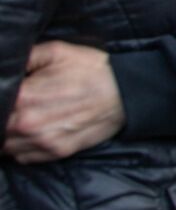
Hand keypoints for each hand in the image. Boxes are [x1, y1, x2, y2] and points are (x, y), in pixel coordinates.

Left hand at [5, 42, 124, 162]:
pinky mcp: (57, 152)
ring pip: (6, 146)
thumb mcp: (58, 51)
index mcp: (25, 96)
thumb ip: (26, 57)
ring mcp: (43, 140)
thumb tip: (6, 66)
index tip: (6, 97)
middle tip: (15, 108)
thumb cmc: (92, 69)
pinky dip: (22, 148)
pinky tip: (31, 134)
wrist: (128, 92)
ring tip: (21, 121)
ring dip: (9, 135)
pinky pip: (23, 157)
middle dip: (3, 118)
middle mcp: (28, 122)